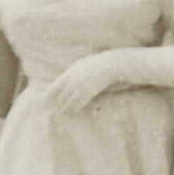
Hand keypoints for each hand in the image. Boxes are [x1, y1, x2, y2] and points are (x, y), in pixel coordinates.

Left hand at [46, 55, 121, 112]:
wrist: (108, 65)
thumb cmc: (92, 64)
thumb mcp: (78, 66)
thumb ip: (68, 75)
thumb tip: (60, 83)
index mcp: (68, 74)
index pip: (53, 88)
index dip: (47, 97)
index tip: (43, 103)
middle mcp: (72, 82)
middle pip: (60, 98)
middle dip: (56, 105)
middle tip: (52, 110)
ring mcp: (81, 88)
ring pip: (68, 103)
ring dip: (65, 108)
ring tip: (63, 111)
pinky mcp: (89, 93)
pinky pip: (79, 105)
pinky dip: (75, 109)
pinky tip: (74, 110)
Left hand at [47, 47, 173, 113]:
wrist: (129, 61)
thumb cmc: (115, 69)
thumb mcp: (98, 73)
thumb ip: (87, 81)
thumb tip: (78, 93)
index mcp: (79, 66)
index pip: (60, 80)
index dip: (51, 92)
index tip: (43, 101)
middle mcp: (81, 70)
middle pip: (63, 88)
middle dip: (55, 100)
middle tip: (46, 110)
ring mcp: (88, 76)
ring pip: (71, 94)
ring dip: (66, 105)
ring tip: (61, 113)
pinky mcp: (97, 83)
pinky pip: (83, 96)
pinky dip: (77, 104)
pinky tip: (74, 111)